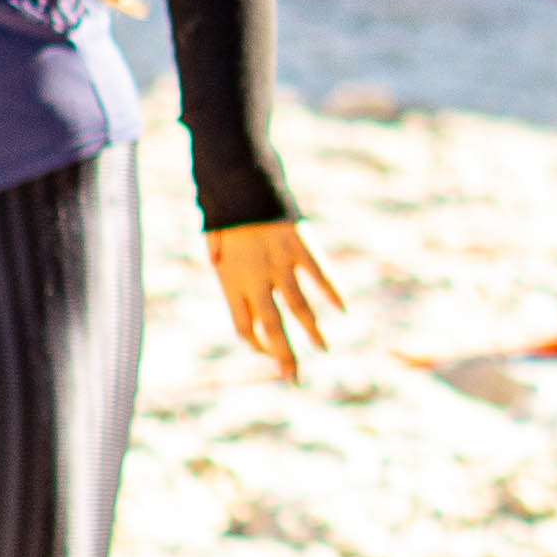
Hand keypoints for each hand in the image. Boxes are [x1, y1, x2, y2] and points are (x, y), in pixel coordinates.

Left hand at [208, 222, 343, 381]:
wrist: (238, 179)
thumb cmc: (224, 206)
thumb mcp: (212, 235)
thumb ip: (219, 258)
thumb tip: (217, 267)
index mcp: (231, 282)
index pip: (245, 328)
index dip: (258, 345)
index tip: (271, 352)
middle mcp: (256, 279)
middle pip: (273, 328)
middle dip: (285, 356)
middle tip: (295, 378)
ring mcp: (281, 264)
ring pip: (299, 308)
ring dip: (313, 332)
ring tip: (325, 349)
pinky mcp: (301, 247)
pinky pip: (320, 276)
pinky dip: (333, 293)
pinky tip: (344, 310)